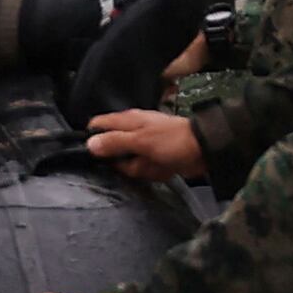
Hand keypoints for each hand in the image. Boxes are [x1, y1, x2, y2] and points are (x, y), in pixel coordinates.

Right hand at [84, 109, 206, 183]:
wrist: (204, 150)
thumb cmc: (171, 140)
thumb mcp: (140, 141)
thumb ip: (115, 142)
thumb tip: (89, 144)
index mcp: (127, 121)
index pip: (98, 125)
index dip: (91, 138)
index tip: (91, 155)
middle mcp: (132, 132)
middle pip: (112, 151)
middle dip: (121, 161)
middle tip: (134, 162)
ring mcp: (143, 147)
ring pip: (128, 163)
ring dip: (139, 168)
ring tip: (153, 165)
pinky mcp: (153, 159)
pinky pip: (143, 169)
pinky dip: (151, 172)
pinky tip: (161, 169)